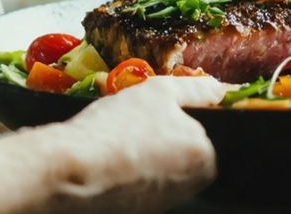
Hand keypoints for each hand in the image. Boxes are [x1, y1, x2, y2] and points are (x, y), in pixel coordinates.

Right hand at [45, 76, 223, 212]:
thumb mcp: (159, 91)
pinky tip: (109, 158)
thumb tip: (218, 88)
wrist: (73, 170)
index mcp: (206, 158)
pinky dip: (126, 170)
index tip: (149, 111)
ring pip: (158, 166)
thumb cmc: (117, 128)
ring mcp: (164, 202)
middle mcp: (192, 187)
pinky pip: (138, 184)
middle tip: (132, 121)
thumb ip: (195, 89)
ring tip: (118, 139)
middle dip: (159, 134)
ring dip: (142, 152)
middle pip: (180, 150)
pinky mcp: (139, 211)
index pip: (199, 129)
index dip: (173, 114)